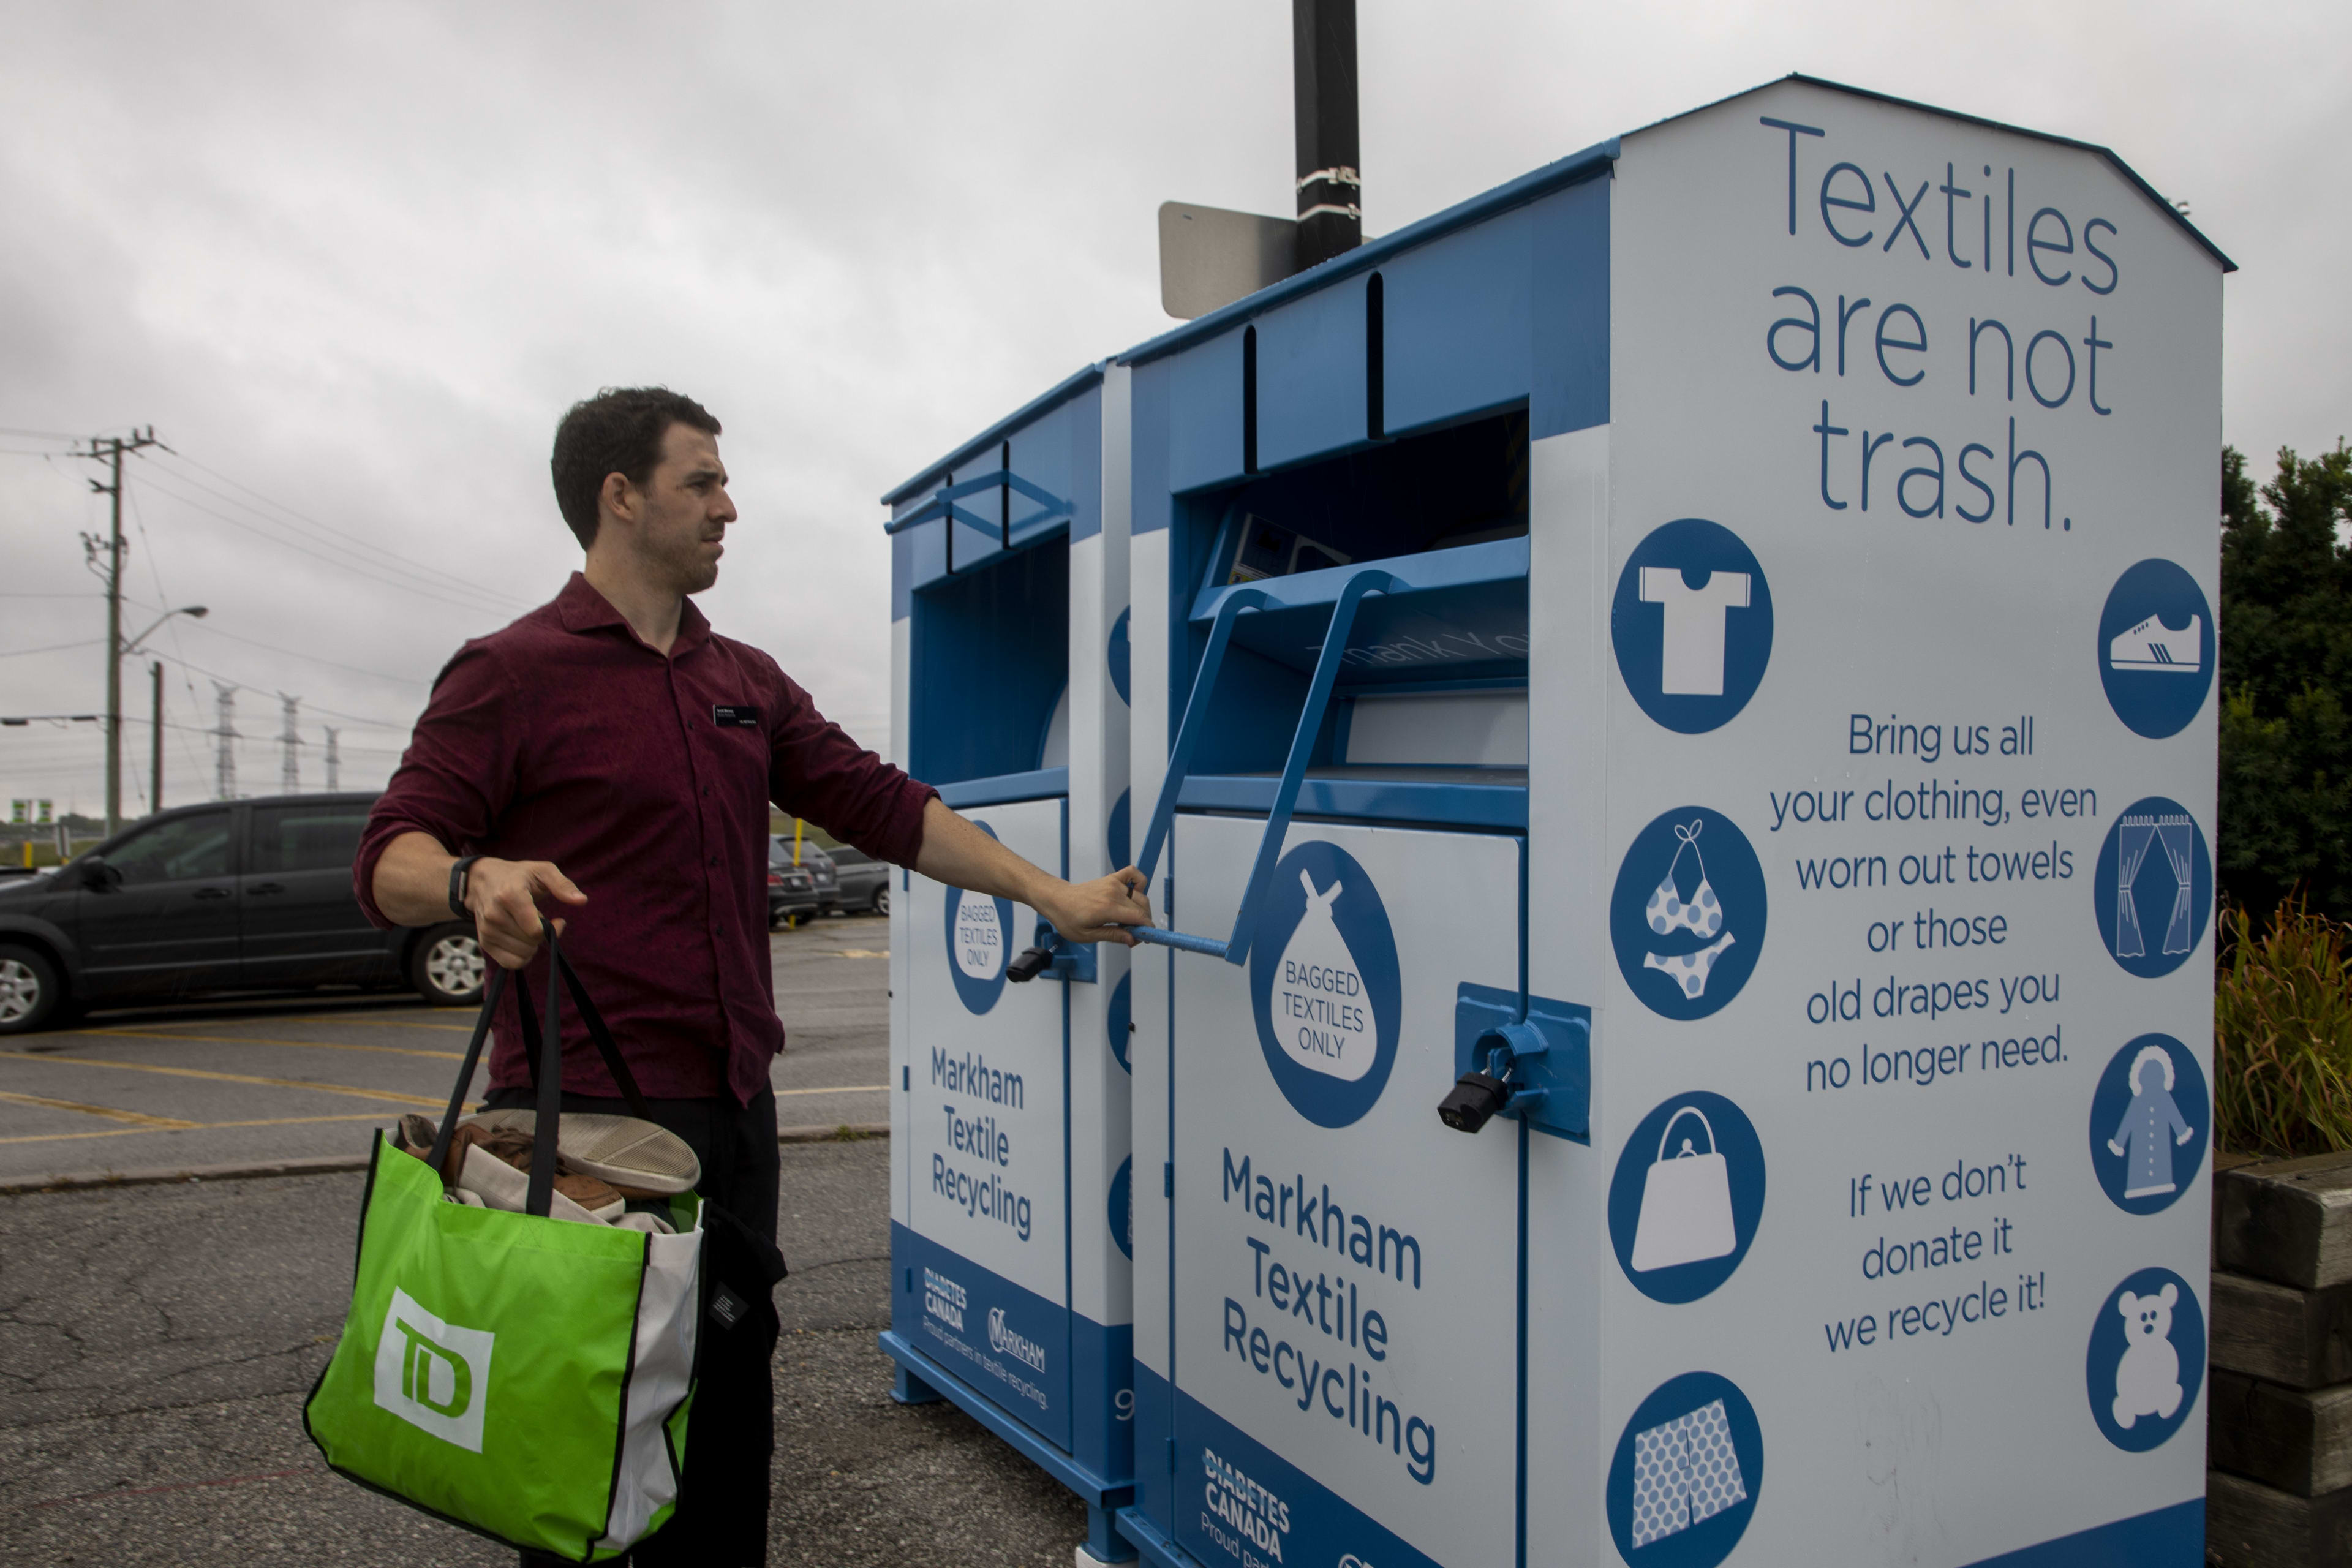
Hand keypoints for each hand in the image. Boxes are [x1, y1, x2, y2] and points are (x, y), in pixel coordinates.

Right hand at [465, 857, 588, 968]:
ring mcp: (487, 930)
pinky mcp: (484, 942)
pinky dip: (522, 956)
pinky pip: (511, 963)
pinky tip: (521, 940)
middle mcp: (495, 915)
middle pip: (531, 943)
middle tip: (540, 921)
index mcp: (510, 896)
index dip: (552, 929)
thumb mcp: (543, 871)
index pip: (535, 931)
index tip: (558, 920)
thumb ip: (563, 885)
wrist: (482, 881)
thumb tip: (582, 900)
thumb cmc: (518, 875)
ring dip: (532, 945)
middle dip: (542, 935)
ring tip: (527, 926)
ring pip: (522, 955)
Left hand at [1035, 866, 1152, 946]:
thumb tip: (1132, 939)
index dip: (1146, 929)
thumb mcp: (1088, 935)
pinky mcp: (1111, 878)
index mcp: (1107, 908)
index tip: (1144, 938)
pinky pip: (1133, 873)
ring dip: (1141, 910)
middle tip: (1131, 934)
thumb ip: (1113, 936)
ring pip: (1141, 896)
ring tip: (1128, 920)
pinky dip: (1139, 882)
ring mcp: (1113, 884)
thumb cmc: (1068, 917)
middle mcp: (1113, 893)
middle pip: (1143, 908)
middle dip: (1143, 923)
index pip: (1140, 917)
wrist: (1057, 900)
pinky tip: (1134, 894)